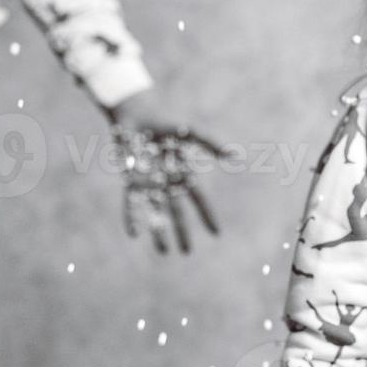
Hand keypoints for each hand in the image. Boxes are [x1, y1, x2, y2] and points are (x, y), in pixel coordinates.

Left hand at [106, 89, 226, 254]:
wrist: (137, 114)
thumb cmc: (165, 122)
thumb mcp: (190, 132)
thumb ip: (210, 143)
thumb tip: (234, 155)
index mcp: (183, 173)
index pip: (198, 198)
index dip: (207, 215)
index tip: (216, 233)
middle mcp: (167, 182)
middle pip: (177, 211)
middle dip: (182, 231)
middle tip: (188, 252)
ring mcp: (149, 182)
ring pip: (155, 212)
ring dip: (159, 231)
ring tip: (164, 252)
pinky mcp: (131, 179)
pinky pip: (132, 202)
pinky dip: (133, 216)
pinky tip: (134, 233)